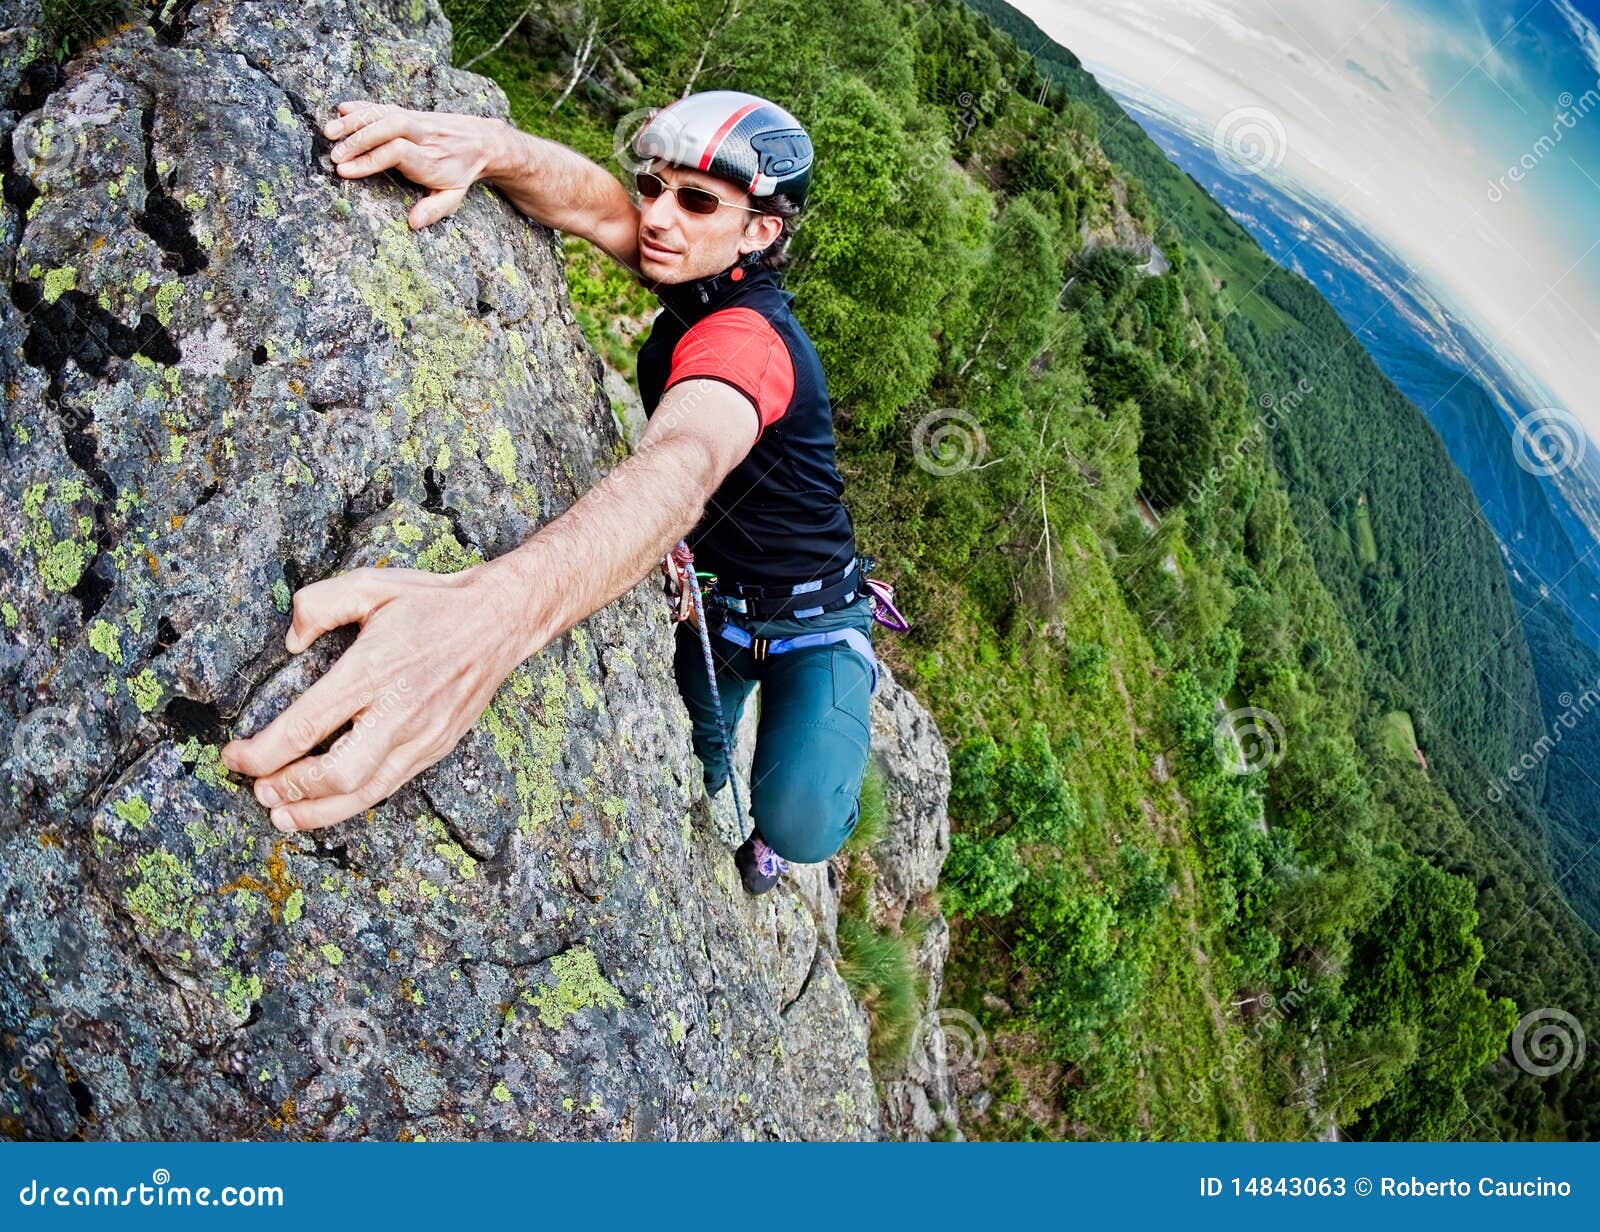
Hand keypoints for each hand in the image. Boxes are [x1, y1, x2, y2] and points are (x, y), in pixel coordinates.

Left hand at [220, 561, 534, 832]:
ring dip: (317, 811)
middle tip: (258, 789)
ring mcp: (423, 735)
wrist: (501, 620)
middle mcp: (399, 710)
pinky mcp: (437, 747)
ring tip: (282, 814)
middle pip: (336, 774)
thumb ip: (319, 604)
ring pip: (364, 793)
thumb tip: (291, 641)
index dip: (263, 752)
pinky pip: (389, 786)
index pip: (307, 725)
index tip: (235, 757)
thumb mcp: (371, 583)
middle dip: (288, 790)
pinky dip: (352, 803)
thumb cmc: (433, 602)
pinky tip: (328, 804)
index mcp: (375, 670)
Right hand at [323, 100, 503, 228]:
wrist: (482, 141)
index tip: (346, 172)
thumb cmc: (461, 172)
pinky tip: (341, 110)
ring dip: (354, 121)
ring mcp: (415, 120)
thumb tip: (413, 223)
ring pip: (383, 114)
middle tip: (334, 156)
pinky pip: (383, 106)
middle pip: (389, 128)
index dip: (370, 161)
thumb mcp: (454, 196)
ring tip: (328, 133)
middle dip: (358, 140)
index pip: (396, 153)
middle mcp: (422, 135)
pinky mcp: (409, 111)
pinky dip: (362, 107)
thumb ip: (435, 209)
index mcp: (430, 158)